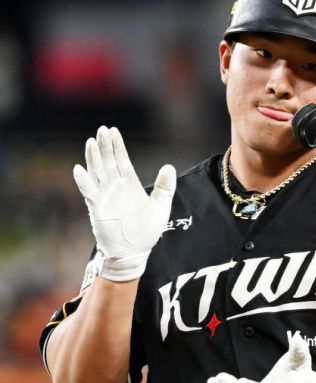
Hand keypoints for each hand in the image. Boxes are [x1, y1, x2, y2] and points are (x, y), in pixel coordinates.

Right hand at [73, 126, 175, 280]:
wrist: (134, 253)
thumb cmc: (147, 232)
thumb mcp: (161, 208)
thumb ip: (165, 188)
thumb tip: (169, 166)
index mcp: (129, 185)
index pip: (122, 161)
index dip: (118, 146)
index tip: (114, 131)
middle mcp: (115, 188)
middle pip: (108, 162)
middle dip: (105, 146)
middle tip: (103, 129)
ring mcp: (105, 197)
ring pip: (97, 173)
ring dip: (94, 158)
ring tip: (92, 142)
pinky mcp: (97, 209)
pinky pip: (89, 192)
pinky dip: (83, 181)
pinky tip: (79, 169)